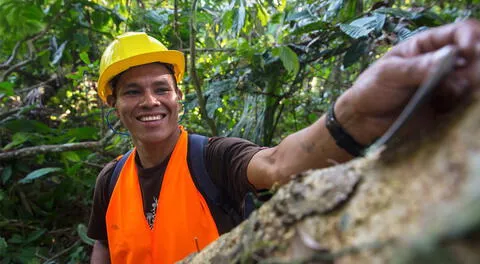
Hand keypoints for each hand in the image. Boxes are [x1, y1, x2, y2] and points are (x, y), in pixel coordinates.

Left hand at [335, 19, 479, 144]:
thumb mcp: (389, 74)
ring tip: (452, 92)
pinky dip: (465, 103)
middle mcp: (441, 62)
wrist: (363, 120)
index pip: (459, 33)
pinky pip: (464, 102)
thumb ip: (416, 67)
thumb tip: (449, 57)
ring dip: (471, 84)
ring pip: (472, 79)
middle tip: (463, 78)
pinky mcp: (445, 106)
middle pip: (473, 56)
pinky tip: (450, 106)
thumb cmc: (371, 89)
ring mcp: (445, 84)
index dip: (470, 38)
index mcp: (426, 46)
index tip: (467, 51)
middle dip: (474, 64)